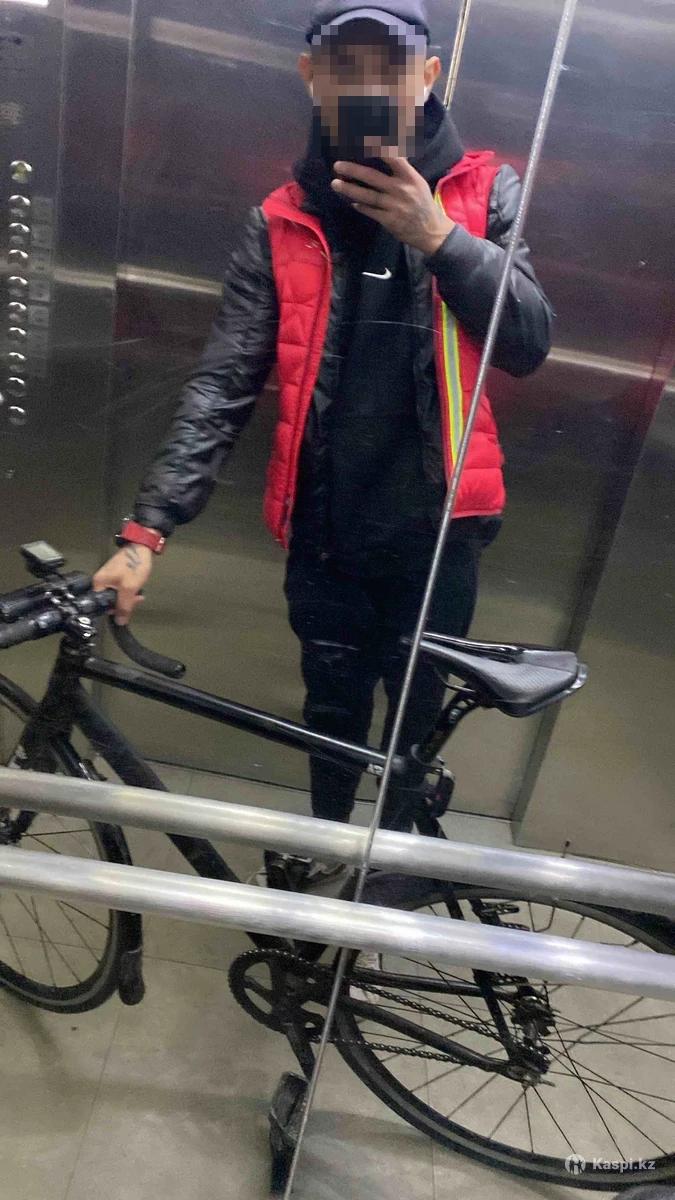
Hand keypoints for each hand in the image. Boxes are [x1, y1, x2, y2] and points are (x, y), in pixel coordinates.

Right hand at [93, 542, 153, 625]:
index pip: (99, 604)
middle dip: (122, 604)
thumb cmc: (134, 565)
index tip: (122, 612)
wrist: (142, 547)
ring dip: (128, 599)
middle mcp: (101, 581)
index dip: (111, 611)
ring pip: (116, 596)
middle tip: (134, 601)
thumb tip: (119, 622)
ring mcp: (109, 579)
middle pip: (108, 601)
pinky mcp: (117, 577)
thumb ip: (123, 606)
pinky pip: (120, 590)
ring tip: (138, 596)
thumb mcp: (129, 589)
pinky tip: (137, 591)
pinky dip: (129, 592)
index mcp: (99, 583)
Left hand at [331, 157, 454, 256]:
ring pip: (367, 196)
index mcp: (410, 177)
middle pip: (372, 177)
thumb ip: (401, 170)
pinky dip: (360, 206)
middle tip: (337, 165)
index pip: (393, 158)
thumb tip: (385, 153)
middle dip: (353, 170)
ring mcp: (394, 206)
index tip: (363, 141)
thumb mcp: (417, 182)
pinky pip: (370, 211)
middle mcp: (401, 190)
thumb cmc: (422, 203)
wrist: (431, 231)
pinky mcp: (389, 221)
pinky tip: (351, 202)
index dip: (378, 148)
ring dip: (349, 189)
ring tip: (335, 184)